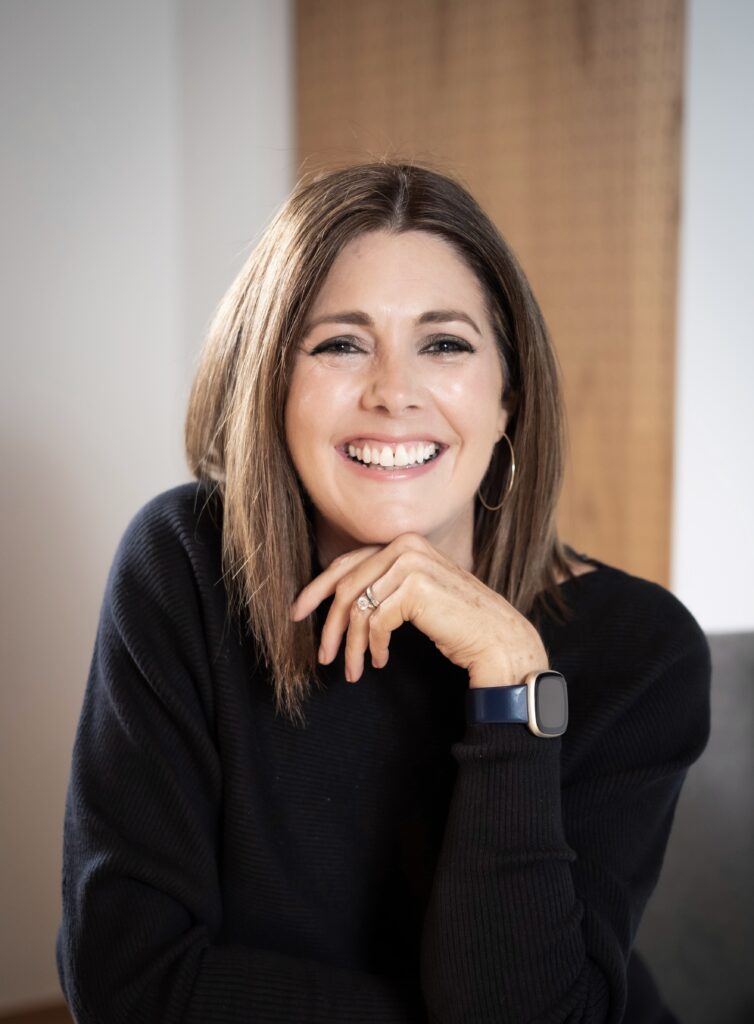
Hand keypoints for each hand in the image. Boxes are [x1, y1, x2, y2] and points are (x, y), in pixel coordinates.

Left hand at [290, 533, 548, 686]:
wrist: (496, 637)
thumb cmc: (457, 621)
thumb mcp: (415, 594)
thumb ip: (384, 585)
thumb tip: (338, 598)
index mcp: (403, 542)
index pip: (346, 563)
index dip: (317, 589)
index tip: (298, 613)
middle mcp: (405, 546)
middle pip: (346, 586)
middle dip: (329, 625)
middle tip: (323, 656)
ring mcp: (410, 564)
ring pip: (357, 608)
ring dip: (351, 645)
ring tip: (352, 670)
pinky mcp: (415, 589)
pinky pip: (375, 622)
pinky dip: (373, 647)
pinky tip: (380, 660)